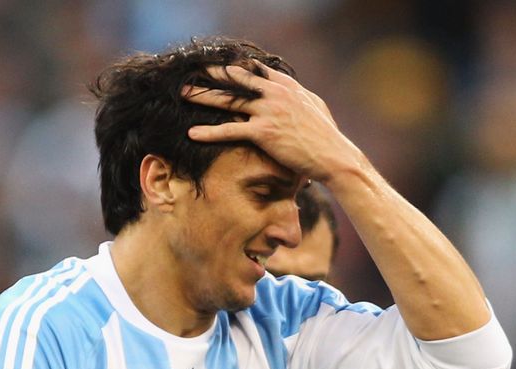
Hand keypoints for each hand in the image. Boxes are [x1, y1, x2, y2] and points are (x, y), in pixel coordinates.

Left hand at [183, 62, 353, 181]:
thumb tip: (295, 94)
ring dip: (203, 96)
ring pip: (228, 100)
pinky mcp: (262, 133)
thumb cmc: (326, 136)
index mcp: (286, 86)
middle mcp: (274, 93)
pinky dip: (209, 133)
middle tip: (191, 71)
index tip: (218, 65)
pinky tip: (192, 133)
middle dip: (212, 74)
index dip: (234, 66)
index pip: (255, 69)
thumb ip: (299, 97)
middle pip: (236, 79)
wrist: (333, 155)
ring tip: (183, 94)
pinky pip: (230, 131)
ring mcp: (267, 111)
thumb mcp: (315, 107)